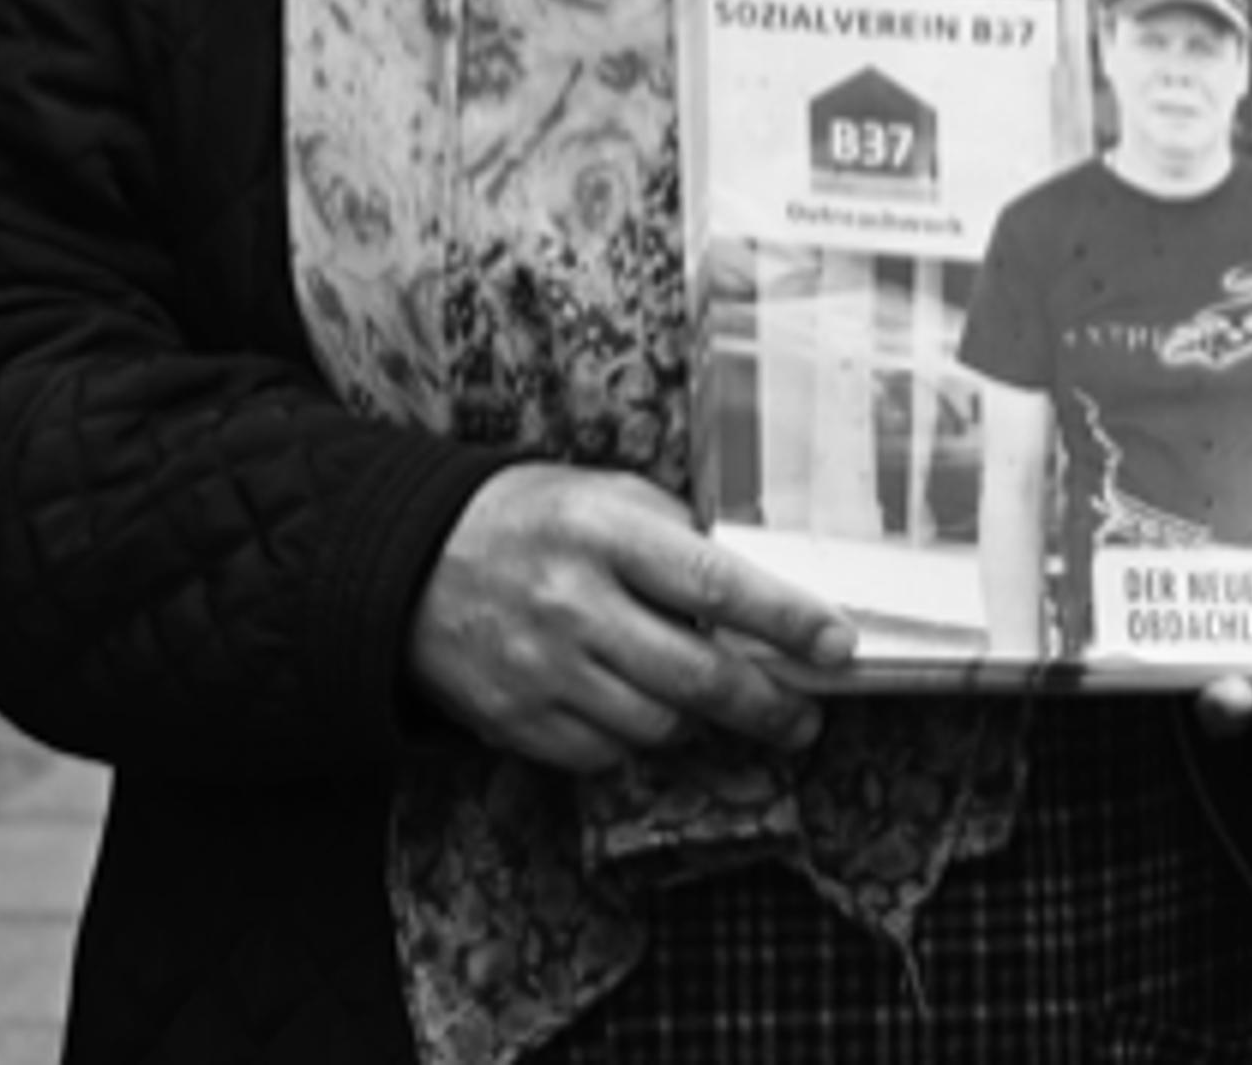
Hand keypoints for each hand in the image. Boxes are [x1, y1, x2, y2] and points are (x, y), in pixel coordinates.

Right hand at [408, 464, 857, 772]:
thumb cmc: (535, 521)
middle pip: (696, 677)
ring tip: (709, 702)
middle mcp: (573, 603)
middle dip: (768, 706)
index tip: (837, 644)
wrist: (415, 560)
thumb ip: (677, 536)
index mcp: (603, 532)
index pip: (713, 582)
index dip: (784, 619)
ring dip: (699, 722)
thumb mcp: (604, 496)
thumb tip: (765, 594)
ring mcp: (542, 669)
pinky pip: (606, 755)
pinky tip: (637, 709)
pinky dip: (634, 739)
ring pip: (658, 727)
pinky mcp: (517, 720)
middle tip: (805, 716)